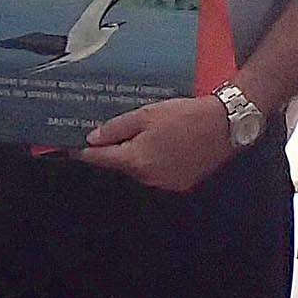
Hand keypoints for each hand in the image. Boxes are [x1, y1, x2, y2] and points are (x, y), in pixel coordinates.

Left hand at [77, 96, 237, 192]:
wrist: (225, 125)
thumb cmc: (185, 115)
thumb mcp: (146, 114)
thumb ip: (117, 128)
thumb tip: (92, 139)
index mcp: (136, 160)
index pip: (101, 159)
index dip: (85, 152)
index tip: (73, 147)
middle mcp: (148, 177)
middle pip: (121, 165)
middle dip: (114, 151)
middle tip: (111, 132)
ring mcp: (165, 183)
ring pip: (139, 170)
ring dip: (135, 156)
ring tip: (145, 135)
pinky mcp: (180, 183)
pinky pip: (157, 173)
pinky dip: (154, 162)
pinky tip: (163, 145)